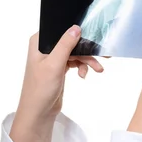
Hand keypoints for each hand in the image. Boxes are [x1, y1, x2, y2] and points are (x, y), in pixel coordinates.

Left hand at [9, 26, 103, 141]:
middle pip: (70, 41)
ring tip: (98, 69)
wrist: (39, 113)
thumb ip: (65, 45)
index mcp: (38, 42)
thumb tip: (76, 28)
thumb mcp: (54, 64)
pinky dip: (82, 67)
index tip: (91, 35)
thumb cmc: (40, 89)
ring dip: (87, 60)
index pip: (59, 28)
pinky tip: (84, 75)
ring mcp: (52, 58)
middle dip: (86, 49)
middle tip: (102, 55)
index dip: (75, 30)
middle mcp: (44, 47)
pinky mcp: (59, 68)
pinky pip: (75, 62)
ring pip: (75, 52)